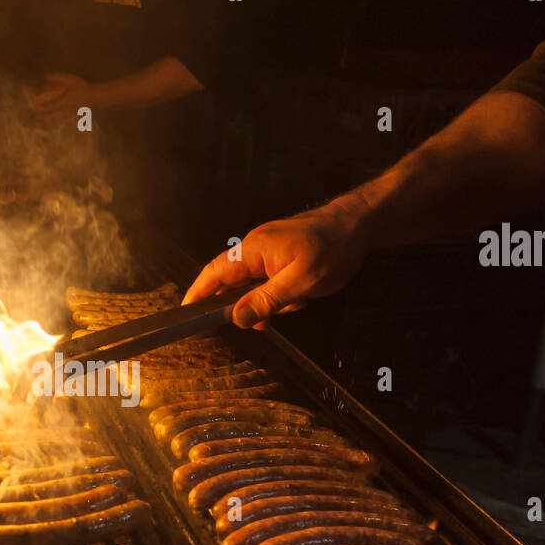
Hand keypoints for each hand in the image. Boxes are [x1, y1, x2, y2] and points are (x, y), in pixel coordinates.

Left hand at [26, 73, 95, 117]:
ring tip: (46, 118)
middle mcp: (65, 110)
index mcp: (63, 102)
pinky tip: (58, 118)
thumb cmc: (83, 87)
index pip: (48, 107)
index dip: (40, 108)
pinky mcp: (75, 115)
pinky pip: (64, 118)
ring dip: (51, 118)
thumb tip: (45, 76)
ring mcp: (70, 114)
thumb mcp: (69, 79)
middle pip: (51, 116)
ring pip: (58, 119)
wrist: (96, 97)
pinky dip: (59, 118)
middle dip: (44, 116)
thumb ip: (56, 77)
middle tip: (37, 116)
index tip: (34, 107)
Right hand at [183, 199, 373, 328]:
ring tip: (295, 304)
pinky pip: (266, 281)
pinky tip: (298, 299)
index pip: (214, 273)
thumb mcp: (302, 281)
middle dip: (243, 305)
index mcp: (253, 250)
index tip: (184, 315)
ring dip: (267, 302)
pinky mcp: (279, 256)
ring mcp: (267, 252)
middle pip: (230, 282)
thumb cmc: (334, 247)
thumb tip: (237, 318)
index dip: (197, 294)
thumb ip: (267, 300)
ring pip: (251, 286)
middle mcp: (255, 248)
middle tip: (264, 321)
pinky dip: (277, 295)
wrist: (360, 223)